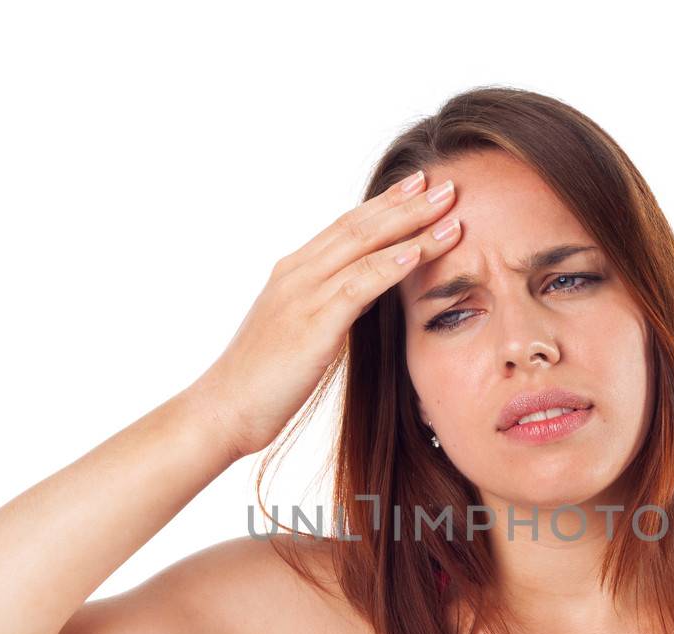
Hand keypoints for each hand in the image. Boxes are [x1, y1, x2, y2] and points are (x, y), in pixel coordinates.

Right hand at [203, 169, 462, 459]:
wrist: (224, 409)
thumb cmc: (262, 380)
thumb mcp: (302, 331)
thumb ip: (332, 305)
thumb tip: (368, 291)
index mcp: (293, 273)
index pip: (346, 226)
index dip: (384, 204)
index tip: (419, 187)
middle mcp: (297, 275)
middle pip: (359, 227)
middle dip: (405, 204)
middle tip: (446, 184)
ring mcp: (302, 297)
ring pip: (363, 248)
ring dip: (410, 228)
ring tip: (449, 210)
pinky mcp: (311, 327)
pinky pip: (357, 288)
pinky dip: (389, 266)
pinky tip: (417, 253)